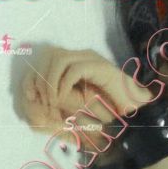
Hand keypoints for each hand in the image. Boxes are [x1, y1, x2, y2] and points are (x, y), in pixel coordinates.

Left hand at [16, 45, 157, 150]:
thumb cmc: (109, 114)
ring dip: (50, 81)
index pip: (48, 57)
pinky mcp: (98, 67)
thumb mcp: (79, 107)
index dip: (36, 75)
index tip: (31, 95)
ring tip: (52, 100)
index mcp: (77, 63)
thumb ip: (63, 101)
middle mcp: (83, 57)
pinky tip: (63, 98)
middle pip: (50, 54)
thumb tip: (40, 105)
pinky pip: (72, 70)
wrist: (136, 113)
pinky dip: (64, 84)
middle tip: (41, 100)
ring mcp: (92, 60)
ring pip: (58, 59)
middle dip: (40, 77)